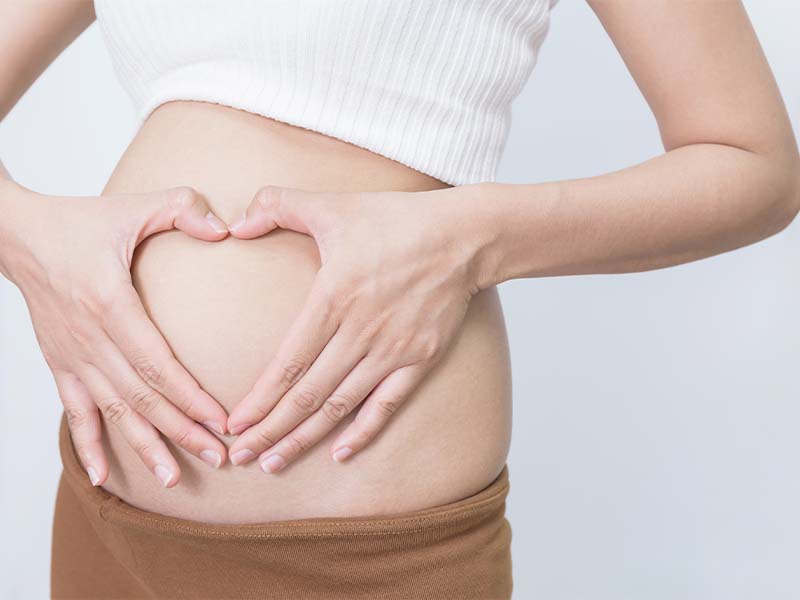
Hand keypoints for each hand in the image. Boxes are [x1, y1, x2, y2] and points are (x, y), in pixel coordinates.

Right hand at [0, 181, 230, 486]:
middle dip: (182, 430)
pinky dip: (86, 445)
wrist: (19, 236)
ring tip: (174, 478)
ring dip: (145, 446)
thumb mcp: (135, 206)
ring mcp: (72, 356)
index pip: (157, 363)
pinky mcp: (60, 364)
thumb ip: (183, 208)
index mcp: (110, 303)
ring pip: (113, 412)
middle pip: (141, 397)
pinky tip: (102, 477)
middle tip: (218, 457)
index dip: (190, 397)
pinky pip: (74, 412)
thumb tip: (226, 228)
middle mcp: (89, 338)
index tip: (222, 421)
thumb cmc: (81, 222)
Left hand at [225, 183, 496, 471]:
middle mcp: (361, 332)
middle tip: (239, 457)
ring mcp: (393, 350)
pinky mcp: (420, 359)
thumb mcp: (333, 204)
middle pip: (307, 395)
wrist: (464, 236)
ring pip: (340, 406)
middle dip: (270, 430)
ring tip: (273, 464)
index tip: (233, 425)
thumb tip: (233, 223)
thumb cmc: (396, 220)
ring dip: (304, 438)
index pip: (288, 363)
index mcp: (334, 299)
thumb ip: (277, 205)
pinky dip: (363, 431)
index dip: (259, 399)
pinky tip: (340, 453)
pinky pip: (387, 404)